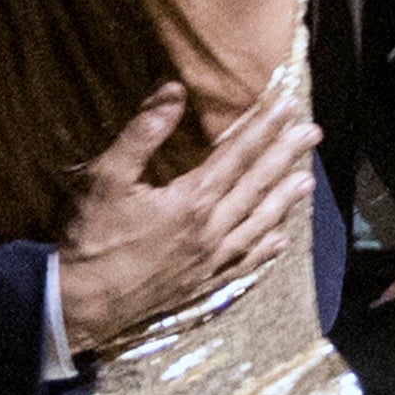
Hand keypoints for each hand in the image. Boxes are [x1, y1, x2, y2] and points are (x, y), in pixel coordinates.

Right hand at [58, 86, 318, 351]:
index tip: (286, 102)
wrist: (81, 303)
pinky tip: (279, 240)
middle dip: (285, 155)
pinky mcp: (201, 284)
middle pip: (256, 185)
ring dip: (284, 200)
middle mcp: (210, 230)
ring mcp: (209, 260)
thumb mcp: (106, 175)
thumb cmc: (91, 235)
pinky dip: (264, 249)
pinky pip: (243, 263)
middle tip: (313, 132)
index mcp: (191, 200)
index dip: (262, 126)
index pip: (237, 154)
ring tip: (308, 181)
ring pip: (257, 224)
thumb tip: (173, 91)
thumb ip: (142, 132)